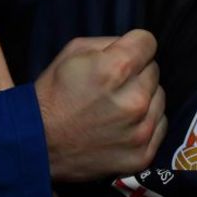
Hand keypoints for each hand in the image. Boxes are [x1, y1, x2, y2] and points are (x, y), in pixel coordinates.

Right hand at [35, 30, 166, 181]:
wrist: (36, 145)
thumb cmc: (53, 94)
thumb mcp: (73, 52)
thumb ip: (111, 43)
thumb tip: (135, 47)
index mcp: (116, 69)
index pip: (148, 42)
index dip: (133, 46)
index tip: (121, 56)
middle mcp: (135, 100)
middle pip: (154, 70)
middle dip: (136, 73)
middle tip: (112, 86)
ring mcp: (141, 131)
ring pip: (159, 97)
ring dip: (143, 98)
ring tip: (116, 107)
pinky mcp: (142, 155)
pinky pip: (160, 125)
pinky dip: (145, 122)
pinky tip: (122, 125)